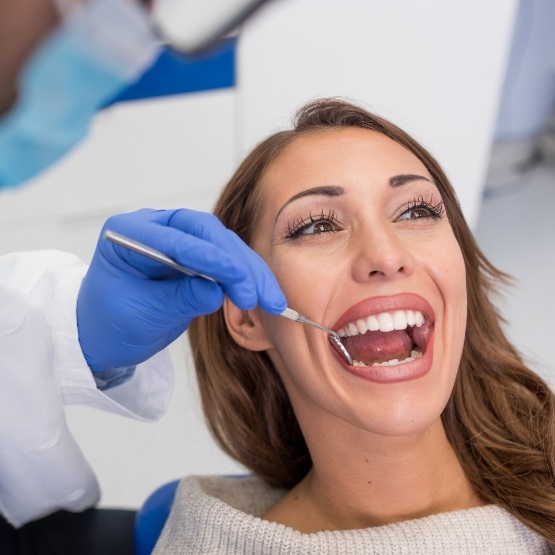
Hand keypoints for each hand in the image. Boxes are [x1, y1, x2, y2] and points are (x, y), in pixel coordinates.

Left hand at [77, 208, 285, 371]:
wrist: (106, 336)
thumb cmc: (109, 324)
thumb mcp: (140, 315)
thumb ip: (178, 299)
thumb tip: (216, 292)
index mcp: (129, 233)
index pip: (176, 238)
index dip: (210, 257)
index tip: (236, 277)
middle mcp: (157, 228)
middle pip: (207, 233)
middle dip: (236, 263)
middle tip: (254, 294)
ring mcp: (179, 240)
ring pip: (224, 246)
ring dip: (249, 272)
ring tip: (270, 300)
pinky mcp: (196, 257)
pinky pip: (227, 262)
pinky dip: (246, 278)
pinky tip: (263, 295)